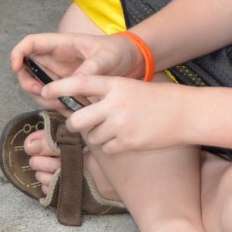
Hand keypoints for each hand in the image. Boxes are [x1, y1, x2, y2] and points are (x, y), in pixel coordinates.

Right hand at [10, 30, 140, 104]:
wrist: (132, 63)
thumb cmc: (118, 51)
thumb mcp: (107, 57)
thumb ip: (90, 68)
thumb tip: (73, 82)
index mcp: (62, 44)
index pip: (31, 43)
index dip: (18, 53)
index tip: (16, 67)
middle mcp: (55, 60)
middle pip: (27, 70)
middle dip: (28, 83)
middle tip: (42, 94)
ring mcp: (59, 75)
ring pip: (37, 88)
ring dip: (43, 99)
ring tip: (63, 104)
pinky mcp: (66, 89)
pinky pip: (52, 99)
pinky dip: (57, 106)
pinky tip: (72, 110)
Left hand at [47, 74, 190, 152]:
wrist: (186, 113)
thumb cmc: (159, 99)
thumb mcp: (132, 87)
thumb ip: (108, 93)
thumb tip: (82, 103)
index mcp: (116, 85)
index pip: (80, 83)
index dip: (60, 87)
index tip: (45, 91)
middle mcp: (115, 104)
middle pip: (77, 119)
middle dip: (75, 125)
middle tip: (79, 124)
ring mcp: (120, 124)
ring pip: (91, 137)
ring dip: (98, 136)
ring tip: (116, 130)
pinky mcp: (127, 142)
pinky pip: (106, 149)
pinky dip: (112, 147)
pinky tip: (126, 139)